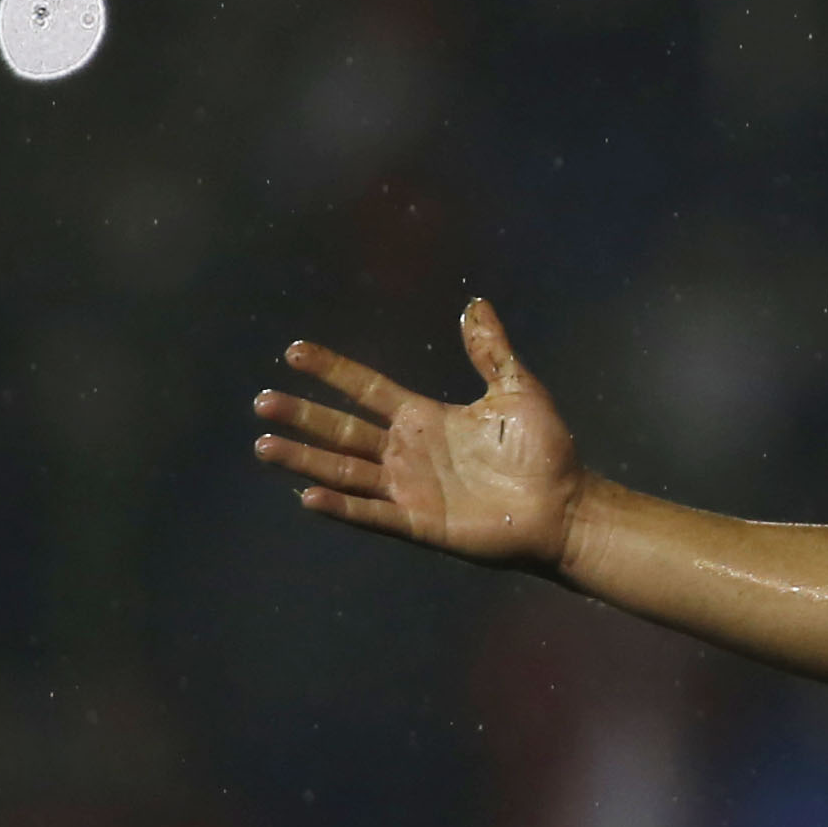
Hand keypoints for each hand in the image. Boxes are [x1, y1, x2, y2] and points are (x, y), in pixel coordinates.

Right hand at [252, 299, 587, 571]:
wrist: (565, 508)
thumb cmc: (546, 452)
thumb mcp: (518, 391)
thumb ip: (490, 351)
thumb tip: (475, 303)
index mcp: (425, 418)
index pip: (367, 389)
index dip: (333, 371)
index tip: (294, 351)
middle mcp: (409, 452)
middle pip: (343, 430)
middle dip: (303, 416)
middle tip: (262, 402)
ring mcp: (411, 489)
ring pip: (345, 470)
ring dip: (305, 458)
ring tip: (264, 446)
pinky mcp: (420, 523)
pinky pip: (372, 513)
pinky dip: (341, 506)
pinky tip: (309, 495)